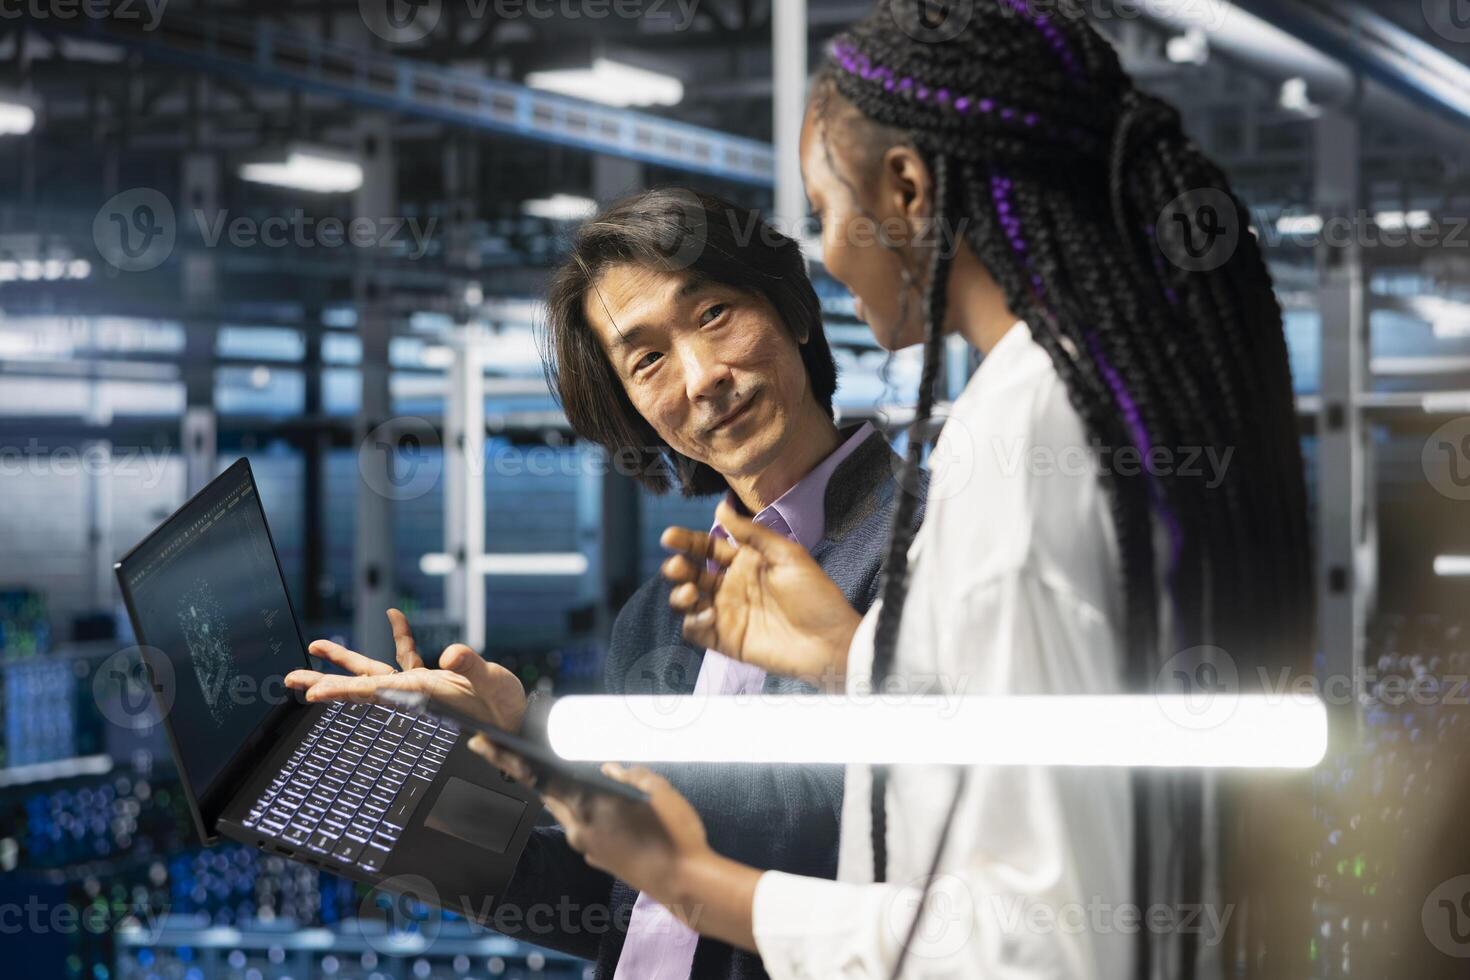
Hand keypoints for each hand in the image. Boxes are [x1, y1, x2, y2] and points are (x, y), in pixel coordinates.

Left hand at [285, 609, 526, 732]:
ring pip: (374, 672)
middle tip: (291, 681)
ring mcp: (420, 686)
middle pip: (359, 687)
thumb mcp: (495, 688)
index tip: (314, 693)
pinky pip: (408, 655)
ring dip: (345, 660)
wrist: (517, 723)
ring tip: (316, 645)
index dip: (343, 691)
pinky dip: (401, 635)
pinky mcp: (434, 679)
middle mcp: (413, 692)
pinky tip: (395, 615)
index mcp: (422, 694)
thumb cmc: (506, 711)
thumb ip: (474, 668)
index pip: (374, 692)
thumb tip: (452, 654)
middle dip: (325, 683)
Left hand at [537, 763, 711, 912]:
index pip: (550, 784)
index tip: (521, 758)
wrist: (683, 883)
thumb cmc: (674, 833)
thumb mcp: (660, 792)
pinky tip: (600, 820)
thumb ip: (633, 775)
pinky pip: (583, 838)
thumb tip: (610, 770)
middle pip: (555, 803)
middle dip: (550, 788)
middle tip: (549, 773)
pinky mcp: (600, 864)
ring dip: (567, 807)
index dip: (535, 770)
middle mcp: (581, 830)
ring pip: (568, 822)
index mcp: (590, 807)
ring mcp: (589, 850)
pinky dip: (584, 825)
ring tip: (576, 791)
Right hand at [660, 499, 860, 688]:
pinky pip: (696, 631)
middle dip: (677, 567)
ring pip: (687, 602)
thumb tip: (720, 509)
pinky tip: (709, 615)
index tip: (669, 536)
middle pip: (691, 573)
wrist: (830, 641)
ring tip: (688, 591)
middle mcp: (731, 586)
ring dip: (679, 595)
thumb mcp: (787, 555)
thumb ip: (752, 534)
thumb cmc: (815, 595)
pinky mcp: (726, 641)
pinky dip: (694, 622)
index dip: (686, 541)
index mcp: (744, 562)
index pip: (706, 548)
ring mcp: (726, 614)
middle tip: (677, 566)